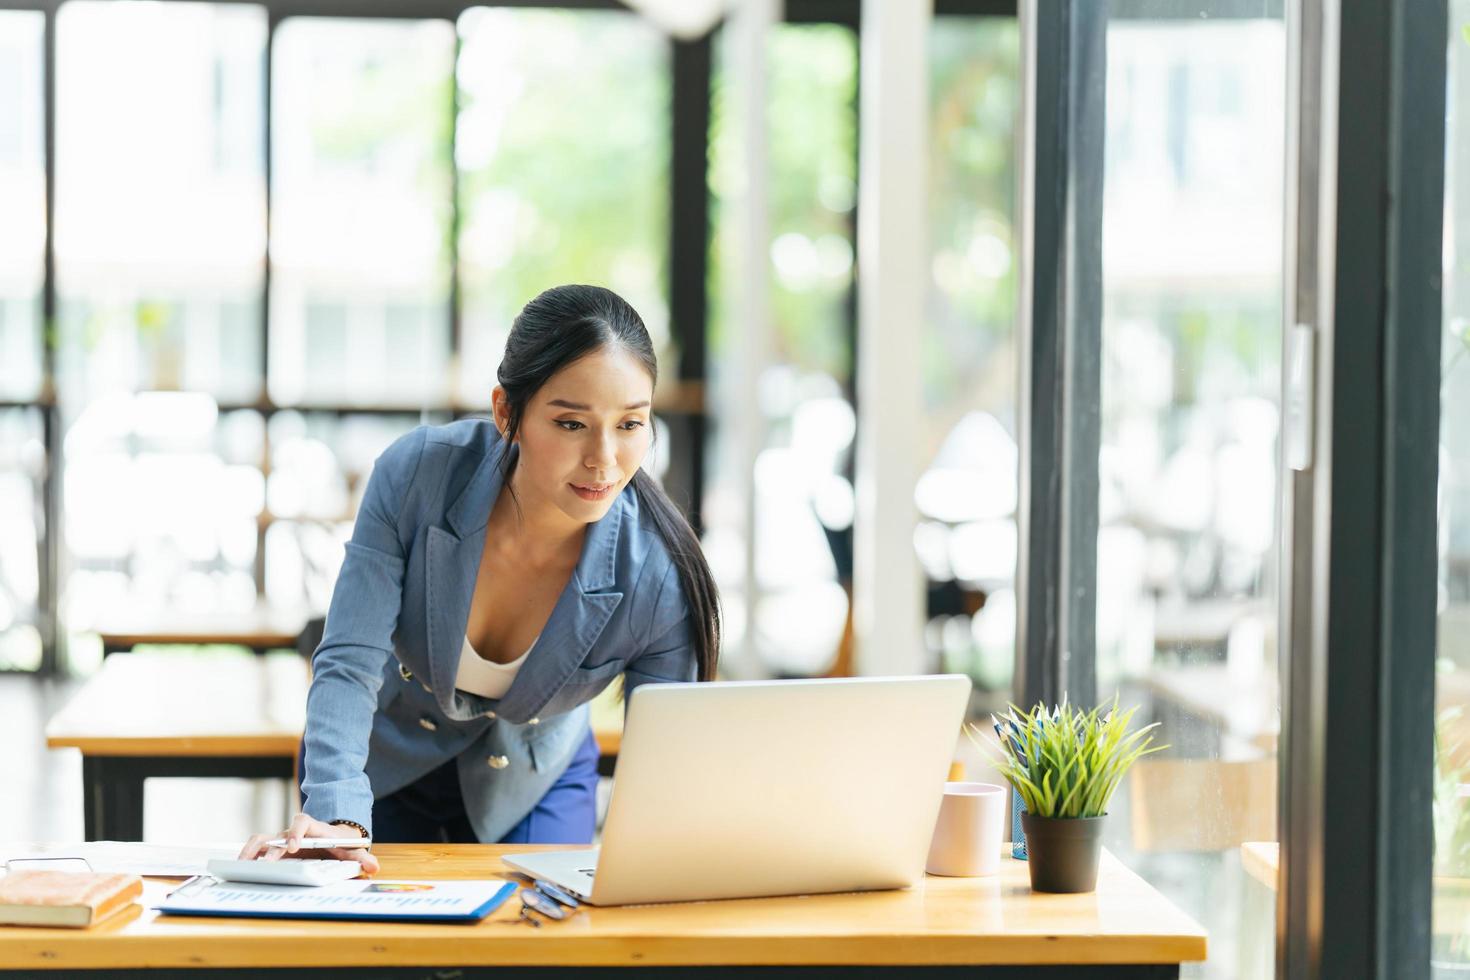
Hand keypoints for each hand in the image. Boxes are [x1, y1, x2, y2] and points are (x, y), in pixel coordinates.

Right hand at [238, 812, 379, 875]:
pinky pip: (258, 849)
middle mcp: (294, 833)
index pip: (302, 822)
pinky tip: (239, 869)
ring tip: (240, 864)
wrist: (334, 839)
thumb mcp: (352, 850)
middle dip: (271, 849)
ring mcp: (282, 841)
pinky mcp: (275, 850)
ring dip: (251, 850)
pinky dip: (248, 857)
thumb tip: (375, 867)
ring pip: (262, 839)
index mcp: (313, 829)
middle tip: (266, 864)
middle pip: (277, 834)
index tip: (294, 846)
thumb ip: (363, 858)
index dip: (297, 833)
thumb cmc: (341, 845)